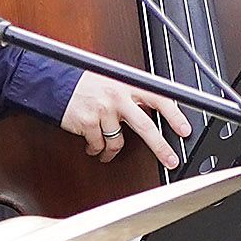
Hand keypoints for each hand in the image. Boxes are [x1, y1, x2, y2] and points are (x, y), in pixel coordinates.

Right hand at [60, 71, 190, 168]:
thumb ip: (132, 95)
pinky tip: (93, 145)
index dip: (174, 115)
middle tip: (171, 160)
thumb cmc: (85, 84)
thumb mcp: (113, 81)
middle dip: (160, 147)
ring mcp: (103, 110)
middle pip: (145, 126)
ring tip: (108, 152)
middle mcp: (117, 96)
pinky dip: (96, 149)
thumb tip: (152, 112)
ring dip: (112, 151)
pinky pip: (99, 145)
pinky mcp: (89, 122)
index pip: (159, 98)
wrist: (55, 82)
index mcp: (128, 84)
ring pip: (118, 141)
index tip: (184, 130)